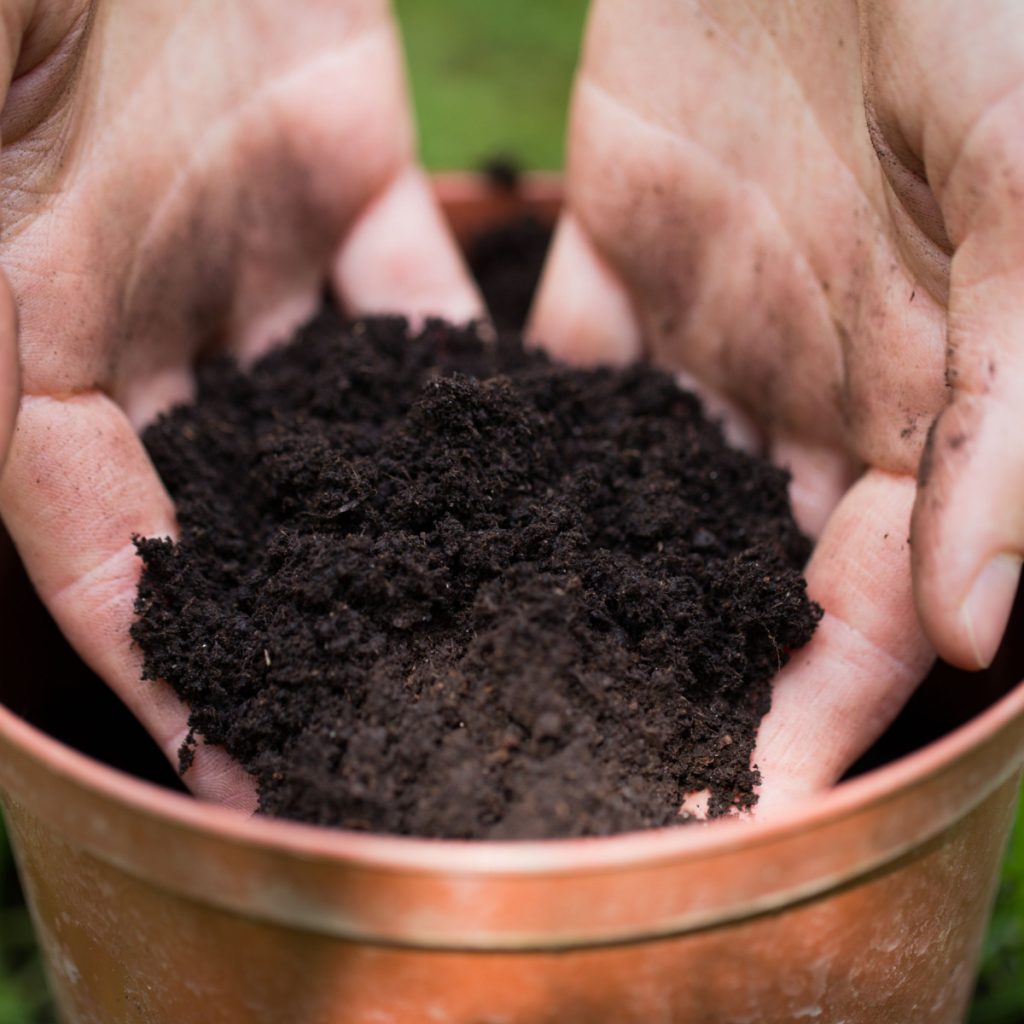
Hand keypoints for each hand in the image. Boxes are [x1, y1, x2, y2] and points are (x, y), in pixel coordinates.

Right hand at [0, 0, 480, 808]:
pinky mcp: (348, 186)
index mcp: (27, 339)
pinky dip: (460, 375)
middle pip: (232, 506)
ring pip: (338, 420)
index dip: (159, 661)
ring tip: (481, 608)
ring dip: (399, 507)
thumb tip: (31, 472)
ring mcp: (254, 257)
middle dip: (300, 610)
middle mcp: (148, 319)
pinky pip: (418, 308)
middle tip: (384, 713)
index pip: (94, 548)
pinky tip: (526, 450)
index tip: (235, 761)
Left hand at [532, 0, 1023, 811]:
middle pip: (730, 578)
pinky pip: (550, 378)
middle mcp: (808, 393)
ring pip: (629, 494)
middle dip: (665, 675)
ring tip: (475, 672)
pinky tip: (429, 510)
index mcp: (919, 401)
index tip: (728, 810)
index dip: (810, 713)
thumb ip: (1007, 410)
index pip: (864, 607)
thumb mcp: (1023, 186)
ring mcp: (707, 333)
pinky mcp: (617, 263)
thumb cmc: (976, 4)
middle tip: (573, 772)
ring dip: (564, 578)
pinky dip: (498, 439)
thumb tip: (971, 628)